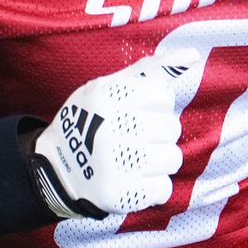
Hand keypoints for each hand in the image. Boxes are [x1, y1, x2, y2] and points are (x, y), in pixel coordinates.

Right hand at [28, 49, 201, 219]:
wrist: (55, 167)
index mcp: (107, 97)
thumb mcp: (110, 87)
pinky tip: (130, 179)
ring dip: (157, 161)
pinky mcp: (120, 194)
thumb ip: (151, 70)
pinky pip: (163, 189)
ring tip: (133, 160)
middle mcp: (111, 128)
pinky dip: (150, 187)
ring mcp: (116, 163)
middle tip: (131, 138)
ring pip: (172, 158)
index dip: (152, 105)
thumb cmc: (91, 120)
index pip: (163, 96)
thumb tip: (193, 54)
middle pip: (171, 128)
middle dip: (157, 134)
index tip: (133, 112)